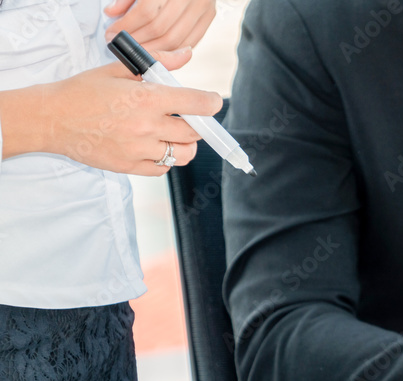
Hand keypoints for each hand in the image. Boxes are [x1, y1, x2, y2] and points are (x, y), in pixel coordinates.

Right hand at [33, 48, 221, 175]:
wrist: (52, 118)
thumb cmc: (84, 91)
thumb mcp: (119, 70)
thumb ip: (158, 63)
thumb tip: (186, 54)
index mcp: (145, 99)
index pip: (195, 104)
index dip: (210, 103)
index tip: (214, 102)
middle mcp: (146, 126)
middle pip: (194, 133)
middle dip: (198, 125)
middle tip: (189, 119)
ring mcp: (138, 149)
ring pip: (183, 154)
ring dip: (185, 145)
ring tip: (174, 135)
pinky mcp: (129, 166)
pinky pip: (162, 169)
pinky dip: (166, 160)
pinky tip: (156, 147)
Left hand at [104, 0, 215, 50]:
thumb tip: (113, 13)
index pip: (147, 11)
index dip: (127, 26)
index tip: (113, 33)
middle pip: (161, 29)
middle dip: (138, 41)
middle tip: (123, 45)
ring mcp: (202, 6)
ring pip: (176, 40)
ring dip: (153, 50)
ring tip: (138, 50)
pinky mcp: (209, 14)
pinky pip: (191, 41)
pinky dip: (174, 50)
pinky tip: (159, 50)